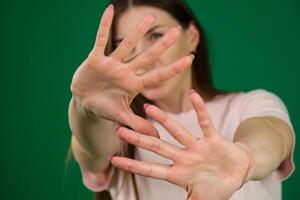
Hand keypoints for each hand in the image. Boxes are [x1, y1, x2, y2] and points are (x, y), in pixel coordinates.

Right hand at [70, 4, 193, 135]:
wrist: (84, 102)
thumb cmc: (104, 108)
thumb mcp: (121, 117)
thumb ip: (138, 125)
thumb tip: (158, 137)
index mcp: (134, 84)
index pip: (157, 75)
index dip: (173, 68)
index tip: (190, 59)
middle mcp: (126, 71)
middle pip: (147, 56)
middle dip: (162, 45)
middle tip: (177, 31)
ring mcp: (112, 64)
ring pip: (127, 44)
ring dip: (138, 31)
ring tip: (151, 17)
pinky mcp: (96, 59)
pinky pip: (100, 40)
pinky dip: (104, 26)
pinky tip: (110, 10)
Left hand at [111, 91, 253, 199]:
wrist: (239, 173)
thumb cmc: (217, 188)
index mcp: (178, 173)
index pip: (151, 169)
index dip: (133, 166)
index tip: (113, 159)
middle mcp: (184, 157)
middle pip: (157, 146)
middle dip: (138, 138)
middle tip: (118, 128)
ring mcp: (198, 147)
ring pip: (177, 131)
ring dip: (163, 120)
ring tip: (147, 107)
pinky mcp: (213, 139)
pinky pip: (205, 122)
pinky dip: (200, 109)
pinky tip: (193, 95)